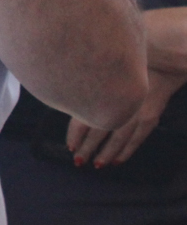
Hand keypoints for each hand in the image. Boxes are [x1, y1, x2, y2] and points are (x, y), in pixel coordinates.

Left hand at [67, 67, 186, 167]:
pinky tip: (117, 161)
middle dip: (87, 148)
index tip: (69, 146)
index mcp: (100, 91)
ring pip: (118, 138)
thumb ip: (85, 83)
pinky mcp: (150, 116)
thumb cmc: (123, 62)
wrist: (161, 60)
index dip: (75, 134)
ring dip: (106, 153)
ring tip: (96, 164)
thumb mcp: (101, 68)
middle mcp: (117, 104)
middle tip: (77, 161)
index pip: (83, 118)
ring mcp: (135, 112)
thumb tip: (64, 96)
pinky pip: (138, 138)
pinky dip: (127, 151)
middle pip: (98, 131)